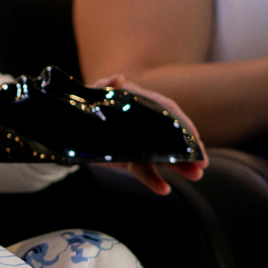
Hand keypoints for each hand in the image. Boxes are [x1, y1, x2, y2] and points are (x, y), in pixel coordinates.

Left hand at [89, 74, 208, 194]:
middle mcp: (142, 122)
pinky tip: (163, 189)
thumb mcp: (90, 94)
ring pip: (162, 155)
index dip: (182, 123)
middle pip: (170, 135)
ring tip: (196, 176)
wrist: (64, 126)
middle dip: (188, 149)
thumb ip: (102, 86)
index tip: (195, 136)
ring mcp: (137, 141)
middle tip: (204, 163)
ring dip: (179, 167)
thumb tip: (118, 78)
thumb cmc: (82, 104)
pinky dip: (153, 180)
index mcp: (137, 101)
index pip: (166, 110)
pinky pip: (143, 170)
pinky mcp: (128, 158)